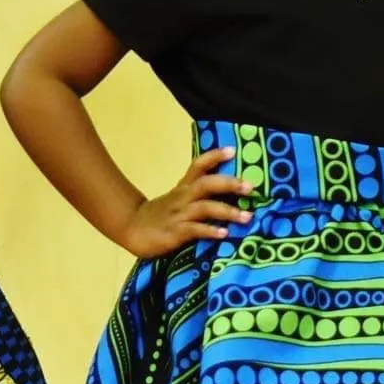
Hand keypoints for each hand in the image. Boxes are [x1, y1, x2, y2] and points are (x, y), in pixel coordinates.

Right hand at [116, 148, 252, 257]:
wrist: (133, 229)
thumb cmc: (161, 214)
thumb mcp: (178, 199)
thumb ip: (199, 194)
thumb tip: (232, 192)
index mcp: (184, 187)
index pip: (198, 165)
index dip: (214, 156)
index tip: (232, 150)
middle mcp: (183, 197)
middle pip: (207, 184)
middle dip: (230, 183)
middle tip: (250, 187)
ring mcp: (179, 214)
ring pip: (205, 207)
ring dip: (228, 211)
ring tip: (247, 217)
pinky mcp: (175, 232)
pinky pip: (195, 230)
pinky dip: (211, 231)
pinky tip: (225, 234)